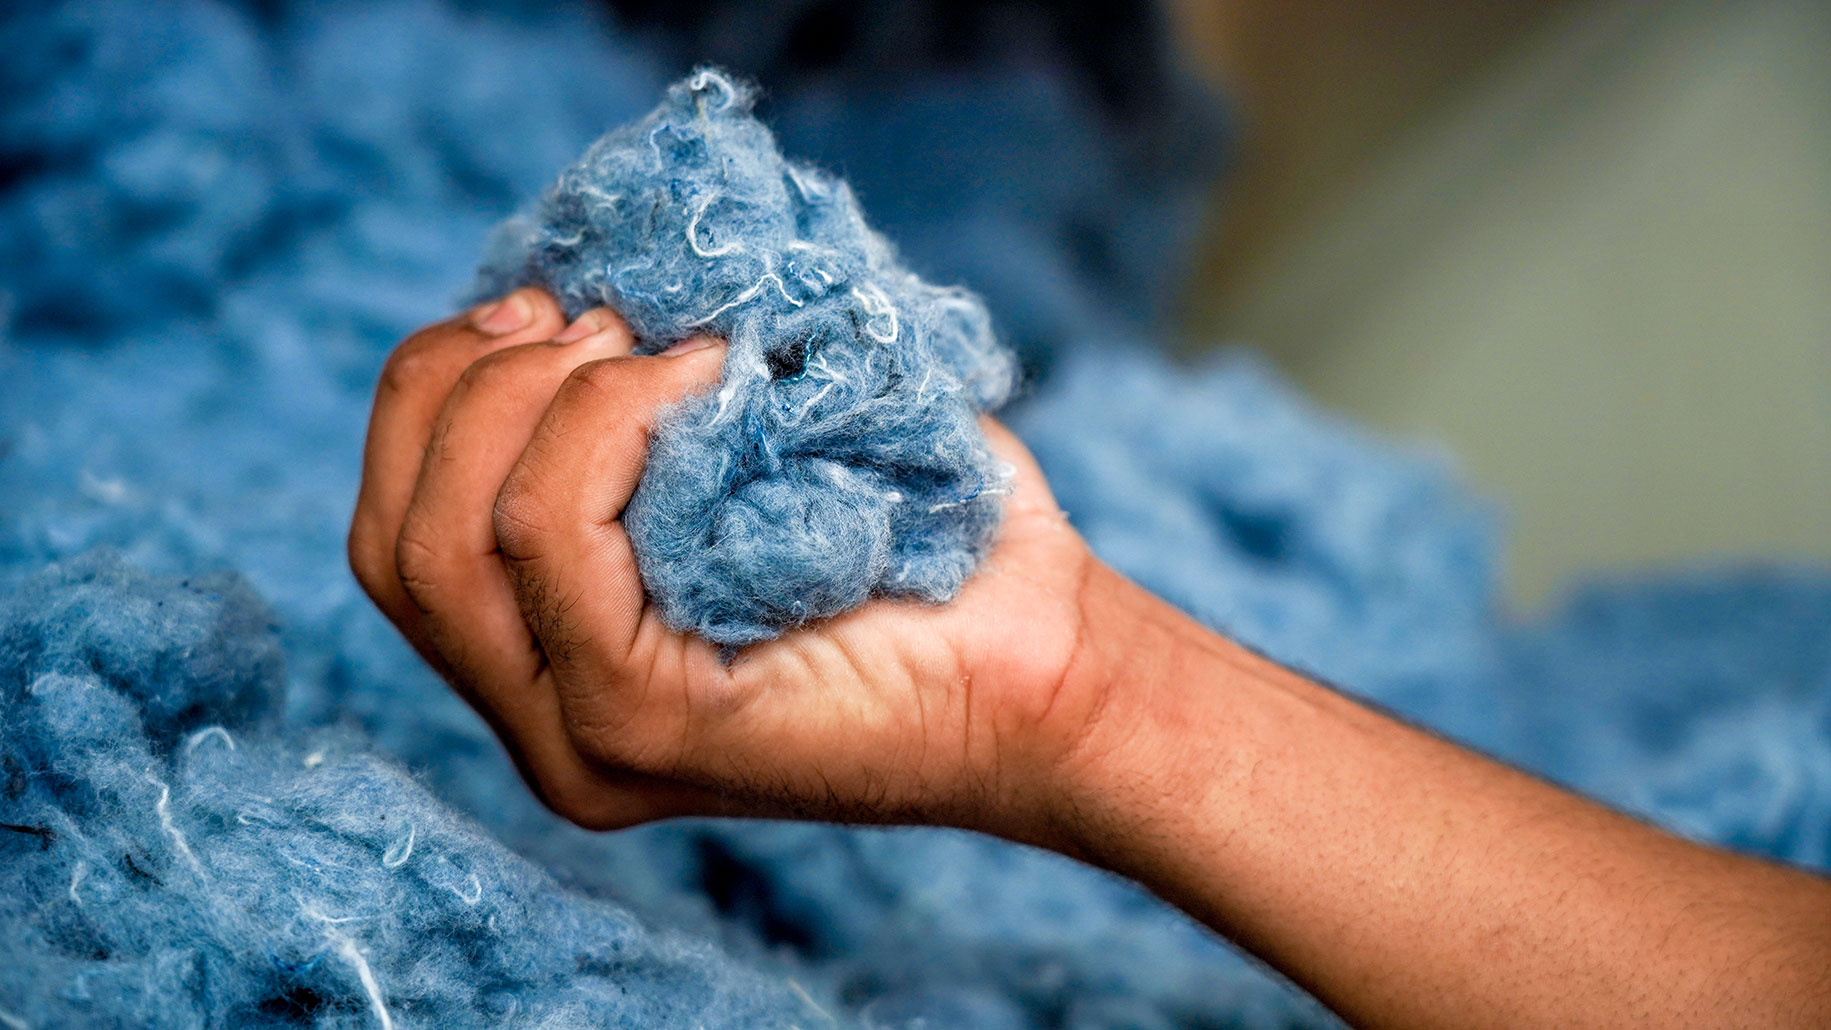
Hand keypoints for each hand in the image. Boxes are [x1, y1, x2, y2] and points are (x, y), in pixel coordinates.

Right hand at [349, 288, 1122, 839]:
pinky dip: (610, 428)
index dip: (433, 393)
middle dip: (461, 389)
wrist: (1053, 654)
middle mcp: (547, 723)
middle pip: (395, 544)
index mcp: (554, 665)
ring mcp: (583, 741)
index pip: (399, 533)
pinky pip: (552, 547)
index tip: (543, 307)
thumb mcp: (744, 451)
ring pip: (447, 547)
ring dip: (536, 405)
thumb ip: (631, 406)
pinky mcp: (643, 727)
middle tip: (589, 320)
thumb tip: (551, 296)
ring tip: (660, 352)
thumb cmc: (918, 539)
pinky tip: (711, 384)